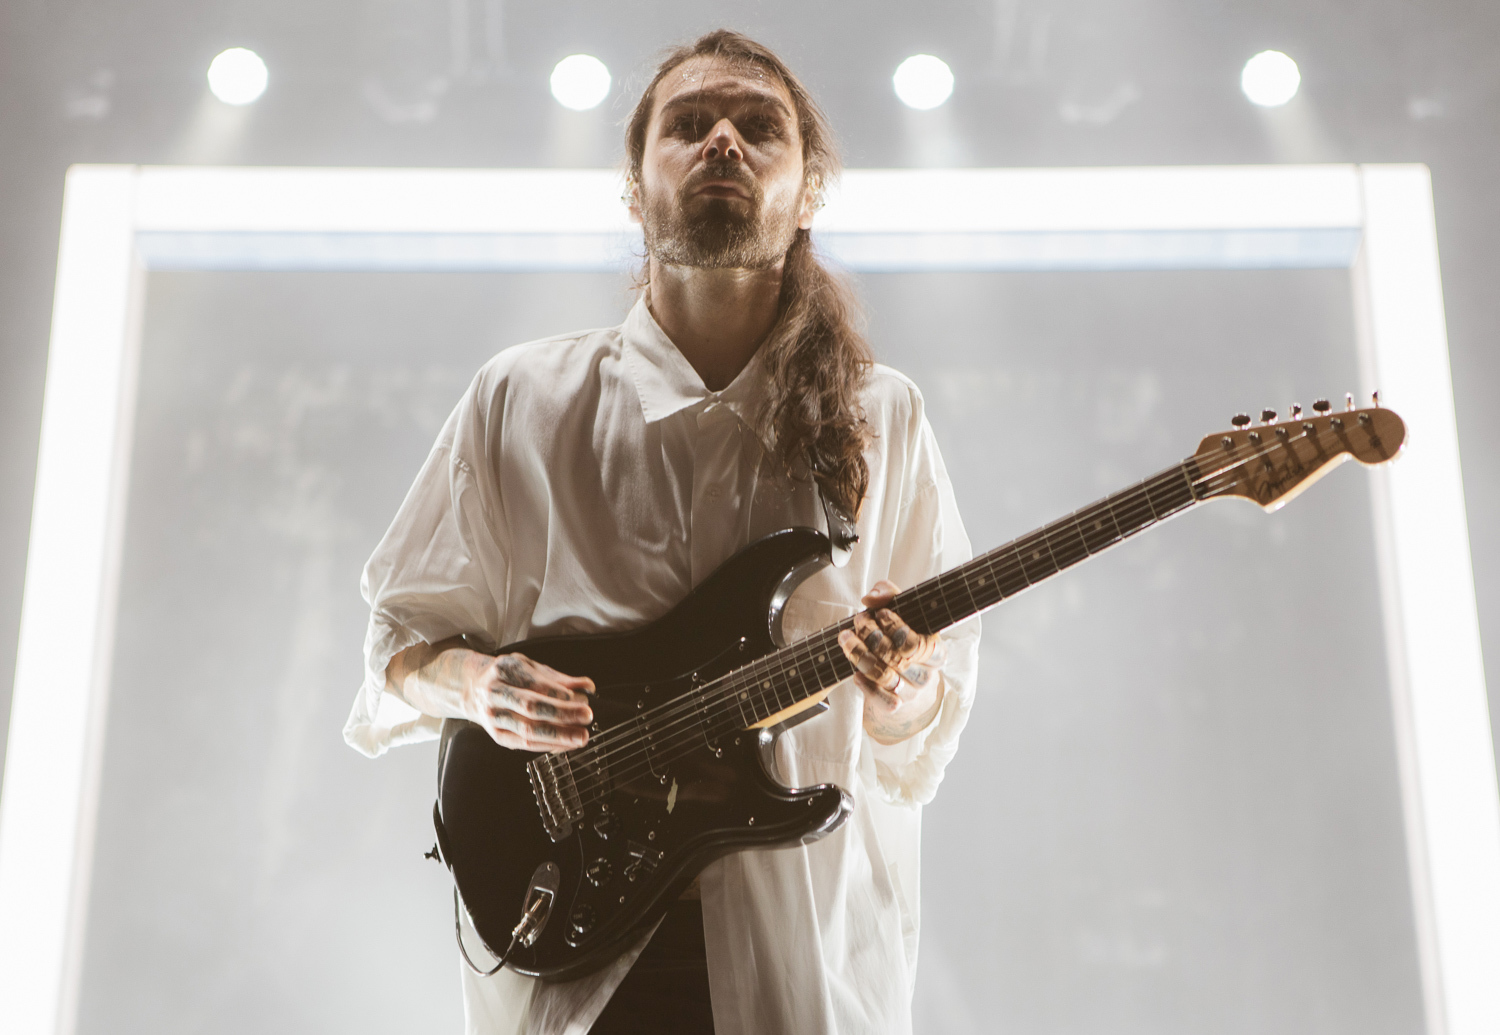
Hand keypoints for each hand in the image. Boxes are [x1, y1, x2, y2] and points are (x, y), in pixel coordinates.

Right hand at [464, 652, 594, 751]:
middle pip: (531, 707)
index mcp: (504, 670)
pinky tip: (565, 744)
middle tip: (587, 716)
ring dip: (558, 736)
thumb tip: (587, 686)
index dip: (560, 693)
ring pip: (528, 730)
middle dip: (562, 713)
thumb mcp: (529, 666)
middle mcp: (495, 694)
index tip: (582, 698)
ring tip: (581, 737)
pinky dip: (548, 745)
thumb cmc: (507, 676)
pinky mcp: (497, 736)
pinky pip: (524, 744)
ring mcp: (494, 717)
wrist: (473, 689)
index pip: (535, 684)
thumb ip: (557, 677)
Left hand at [838, 580, 947, 744]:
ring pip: (886, 677)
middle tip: (858, 621)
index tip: (879, 612)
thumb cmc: (900, 635)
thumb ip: (888, 594)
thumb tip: (870, 598)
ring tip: (846, 639)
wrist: (902, 676)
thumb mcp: (900, 610)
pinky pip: (881, 699)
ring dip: (861, 656)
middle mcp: (927, 672)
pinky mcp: (896, 705)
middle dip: (872, 636)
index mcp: (935, 649)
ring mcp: (912, 691)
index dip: (895, 627)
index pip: (917, 642)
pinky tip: (855, 672)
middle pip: (898, 657)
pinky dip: (866, 685)